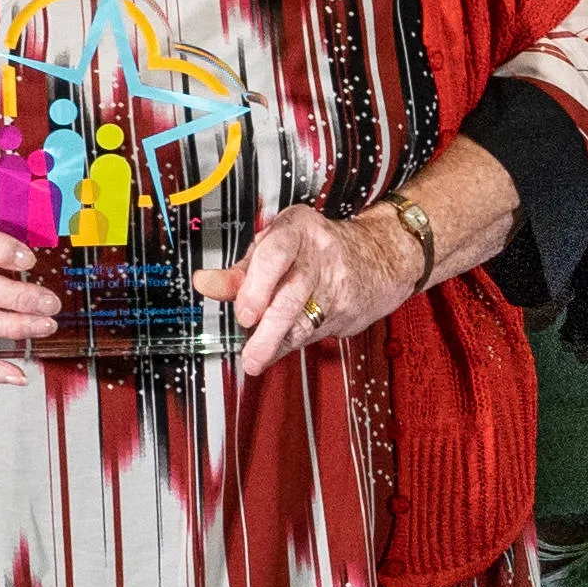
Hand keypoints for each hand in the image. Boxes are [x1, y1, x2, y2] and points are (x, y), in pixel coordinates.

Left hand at [215, 203, 419, 380]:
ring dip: (276, 343)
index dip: (256, 286)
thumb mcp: (276, 245)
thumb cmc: (317, 247)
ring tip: (256, 358)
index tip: (244, 313)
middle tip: (250, 348)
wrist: (380, 256)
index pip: (275, 254)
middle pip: (291, 294)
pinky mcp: (347, 309)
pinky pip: (313, 332)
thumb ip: (241, 270)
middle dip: (268, 327)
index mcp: (298, 228)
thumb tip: (207, 283)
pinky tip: (276, 349)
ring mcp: (337, 283)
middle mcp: (319, 253)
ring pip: (302, 321)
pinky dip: (290, 344)